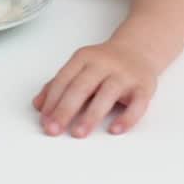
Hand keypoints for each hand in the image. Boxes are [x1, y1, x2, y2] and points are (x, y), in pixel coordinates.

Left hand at [32, 40, 158, 137]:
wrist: (138, 50)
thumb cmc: (103, 64)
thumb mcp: (79, 67)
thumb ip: (58, 84)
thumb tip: (38, 105)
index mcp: (84, 58)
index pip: (64, 79)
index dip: (52, 100)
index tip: (44, 120)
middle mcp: (104, 63)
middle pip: (82, 87)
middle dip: (65, 109)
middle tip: (54, 130)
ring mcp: (125, 74)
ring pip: (107, 94)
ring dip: (91, 115)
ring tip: (78, 133)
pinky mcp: (144, 87)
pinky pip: (137, 104)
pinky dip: (127, 118)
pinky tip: (115, 130)